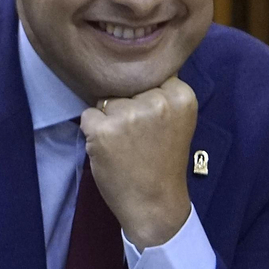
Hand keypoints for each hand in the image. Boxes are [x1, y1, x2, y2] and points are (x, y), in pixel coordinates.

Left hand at [79, 76, 197, 247]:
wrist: (155, 203)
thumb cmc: (162, 162)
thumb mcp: (176, 120)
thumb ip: (161, 94)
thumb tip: (130, 65)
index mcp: (181, 96)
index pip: (149, 75)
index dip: (144, 98)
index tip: (153, 122)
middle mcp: (157, 101)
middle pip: (126, 88)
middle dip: (126, 108)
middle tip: (139, 139)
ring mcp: (129, 116)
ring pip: (106, 101)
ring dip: (109, 120)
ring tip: (126, 146)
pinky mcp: (104, 131)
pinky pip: (87, 116)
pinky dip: (92, 132)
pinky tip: (110, 150)